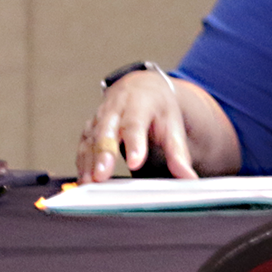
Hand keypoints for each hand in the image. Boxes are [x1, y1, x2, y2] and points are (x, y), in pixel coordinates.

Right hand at [76, 70, 197, 183]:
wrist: (142, 88)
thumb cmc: (158, 109)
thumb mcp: (172, 124)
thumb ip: (178, 152)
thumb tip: (189, 177)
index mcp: (141, 103)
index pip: (136, 123)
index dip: (135, 143)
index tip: (135, 162)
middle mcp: (116, 107)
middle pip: (107, 129)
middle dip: (104, 152)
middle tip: (102, 175)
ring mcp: (100, 116)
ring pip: (91, 139)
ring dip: (89, 161)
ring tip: (90, 183)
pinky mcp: (89, 128)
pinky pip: (83, 145)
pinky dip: (82, 163)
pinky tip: (84, 180)